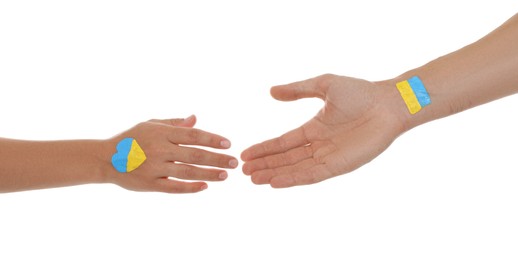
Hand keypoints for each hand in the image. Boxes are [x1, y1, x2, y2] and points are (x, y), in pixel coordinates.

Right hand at [105, 115, 237, 192]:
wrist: (104, 159)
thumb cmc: (131, 139)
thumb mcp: (150, 125)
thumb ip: (174, 123)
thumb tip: (196, 118)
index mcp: (161, 133)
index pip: (193, 135)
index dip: (212, 139)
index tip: (228, 143)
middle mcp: (159, 150)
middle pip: (194, 154)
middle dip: (217, 158)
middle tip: (234, 162)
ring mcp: (154, 168)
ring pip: (187, 172)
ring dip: (209, 174)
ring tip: (225, 175)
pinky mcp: (149, 185)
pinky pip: (173, 188)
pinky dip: (190, 188)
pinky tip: (205, 187)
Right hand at [241, 74, 405, 187]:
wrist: (388, 103)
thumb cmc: (361, 92)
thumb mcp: (324, 85)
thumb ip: (297, 90)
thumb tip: (271, 92)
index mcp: (314, 128)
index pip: (283, 142)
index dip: (265, 148)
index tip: (245, 153)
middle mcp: (319, 145)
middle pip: (286, 159)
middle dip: (265, 165)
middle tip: (243, 171)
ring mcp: (329, 157)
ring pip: (295, 169)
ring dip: (274, 174)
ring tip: (254, 179)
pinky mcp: (340, 165)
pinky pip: (312, 175)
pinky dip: (293, 179)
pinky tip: (276, 182)